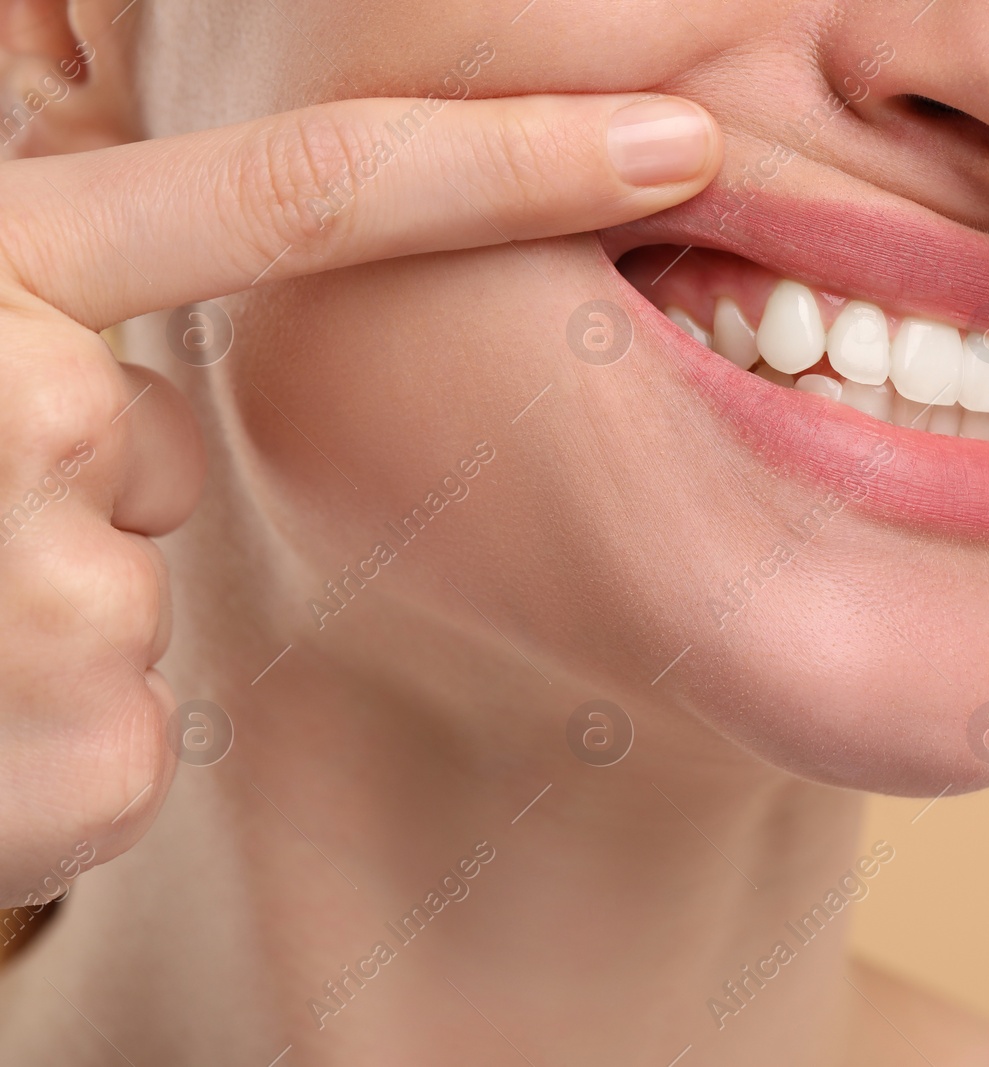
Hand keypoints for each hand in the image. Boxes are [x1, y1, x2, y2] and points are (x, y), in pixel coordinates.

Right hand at [0, 90, 719, 905]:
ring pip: (136, 607)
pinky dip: (43, 767)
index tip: (679, 139)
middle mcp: (16, 388)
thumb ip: (45, 314)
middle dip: (63, 512)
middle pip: (166, 456)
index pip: (306, 194)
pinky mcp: (74, 747)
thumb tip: (145, 408)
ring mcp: (44, 579)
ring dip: (35, 640)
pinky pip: (124, 749)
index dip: (512, 160)